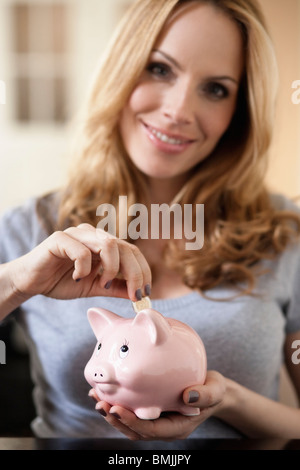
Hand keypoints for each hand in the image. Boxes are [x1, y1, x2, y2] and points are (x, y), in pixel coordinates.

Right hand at [8, 224, 150, 301]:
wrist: (31, 282)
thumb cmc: (61, 281)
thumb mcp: (95, 287)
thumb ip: (116, 287)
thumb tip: (140, 295)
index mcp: (104, 244)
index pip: (132, 251)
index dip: (143, 271)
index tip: (145, 294)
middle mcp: (94, 235)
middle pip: (125, 247)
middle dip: (135, 273)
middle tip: (134, 295)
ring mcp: (77, 234)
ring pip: (109, 244)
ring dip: (111, 269)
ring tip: (102, 284)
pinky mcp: (60, 239)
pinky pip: (82, 251)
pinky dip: (84, 268)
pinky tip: (77, 277)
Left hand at [89, 371, 225, 440]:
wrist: (212, 390)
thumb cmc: (214, 390)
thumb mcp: (216, 390)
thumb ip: (206, 395)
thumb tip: (188, 395)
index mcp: (177, 427)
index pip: (150, 430)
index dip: (131, 422)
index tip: (116, 409)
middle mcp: (164, 427)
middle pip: (135, 430)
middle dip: (115, 419)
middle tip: (99, 402)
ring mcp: (157, 420)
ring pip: (129, 423)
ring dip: (111, 412)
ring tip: (96, 396)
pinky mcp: (151, 410)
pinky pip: (131, 411)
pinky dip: (117, 403)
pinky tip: (105, 391)